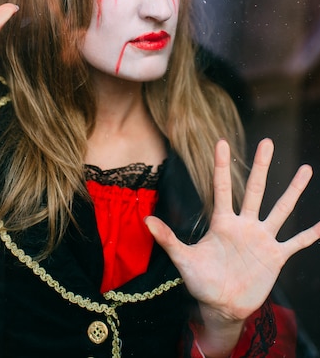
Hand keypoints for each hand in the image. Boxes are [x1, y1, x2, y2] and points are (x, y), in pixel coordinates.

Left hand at [145, 139, 319, 349]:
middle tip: (268, 141)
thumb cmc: (200, 281)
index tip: (221, 141)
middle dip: (261, 166)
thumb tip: (146, 220)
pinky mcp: (275, 257)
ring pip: (280, 210)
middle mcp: (244, 225)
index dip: (221, 166)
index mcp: (222, 222)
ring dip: (293, 190)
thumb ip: (168, 239)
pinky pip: (296, 243)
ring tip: (305, 169)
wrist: (221, 306)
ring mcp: (262, 239)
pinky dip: (309, 235)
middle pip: (255, 190)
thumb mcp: (183, 260)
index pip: (222, 188)